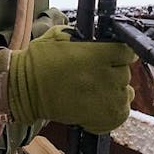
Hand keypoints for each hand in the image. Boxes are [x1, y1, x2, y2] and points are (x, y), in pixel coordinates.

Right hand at [7, 26, 136, 133]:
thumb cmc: (40, 62)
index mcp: (96, 54)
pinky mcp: (104, 118)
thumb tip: (100, 37)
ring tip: (95, 89)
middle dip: (114, 71)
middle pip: (125, 72)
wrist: (26, 91)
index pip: (127, 50)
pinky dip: (113, 109)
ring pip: (126, 92)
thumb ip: (85, 37)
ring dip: (115, 90)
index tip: (115, 55)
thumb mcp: (61, 35)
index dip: (121, 53)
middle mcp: (105, 76)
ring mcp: (107, 99)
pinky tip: (98, 103)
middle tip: (96, 73)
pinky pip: (121, 111)